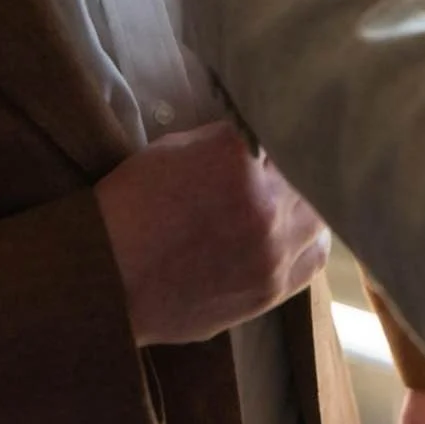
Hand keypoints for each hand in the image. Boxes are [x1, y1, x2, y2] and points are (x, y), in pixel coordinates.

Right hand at [95, 121, 328, 345]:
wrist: (106, 278)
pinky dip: (306, 245)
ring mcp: (273, 255)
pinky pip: (310, 262)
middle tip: (289, 169)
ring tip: (292, 204)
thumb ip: (228, 143)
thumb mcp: (175, 149)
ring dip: (309, 208)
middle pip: (312, 178)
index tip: (287, 131)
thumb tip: (261, 141)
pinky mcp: (270, 292)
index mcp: (240, 160)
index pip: (287, 136)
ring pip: (319, 221)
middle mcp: (267, 206)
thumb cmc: (131, 205)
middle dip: (302, 171)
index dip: (288, 133)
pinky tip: (289, 237)